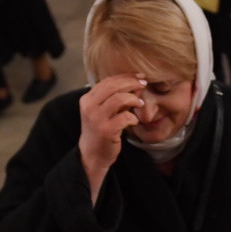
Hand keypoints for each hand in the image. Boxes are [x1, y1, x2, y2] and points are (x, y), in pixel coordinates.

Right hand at [78, 74, 146, 202]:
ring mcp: (96, 119)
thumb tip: (136, 83)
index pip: (107, 81)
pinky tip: (134, 121)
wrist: (92, 155)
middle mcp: (89, 107)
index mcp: (87, 99)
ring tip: (140, 104)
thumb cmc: (100, 131)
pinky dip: (133, 117)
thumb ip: (114, 98)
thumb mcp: (102, 111)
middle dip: (131, 83)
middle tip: (144, 84)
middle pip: (113, 86)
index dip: (125, 76)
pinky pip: (124, 117)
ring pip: (119, 98)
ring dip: (134, 99)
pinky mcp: (106, 131)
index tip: (139, 76)